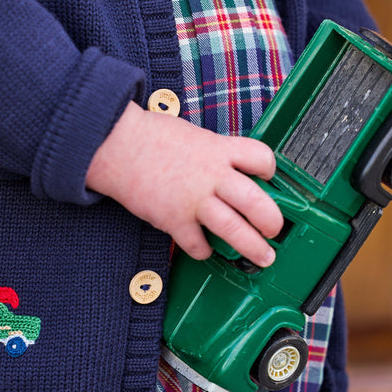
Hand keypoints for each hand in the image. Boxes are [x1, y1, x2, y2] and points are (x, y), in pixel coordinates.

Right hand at [86, 102, 282, 266]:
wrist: (116, 145)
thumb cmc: (151, 137)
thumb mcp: (194, 135)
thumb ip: (214, 154)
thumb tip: (228, 169)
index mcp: (219, 150)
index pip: (261, 158)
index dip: (269, 171)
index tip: (268, 180)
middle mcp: (212, 176)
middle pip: (256, 202)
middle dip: (272, 222)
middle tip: (275, 231)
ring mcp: (194, 200)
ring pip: (234, 229)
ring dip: (253, 247)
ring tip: (263, 257)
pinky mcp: (174, 219)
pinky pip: (197, 244)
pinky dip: (204, 251)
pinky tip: (204, 249)